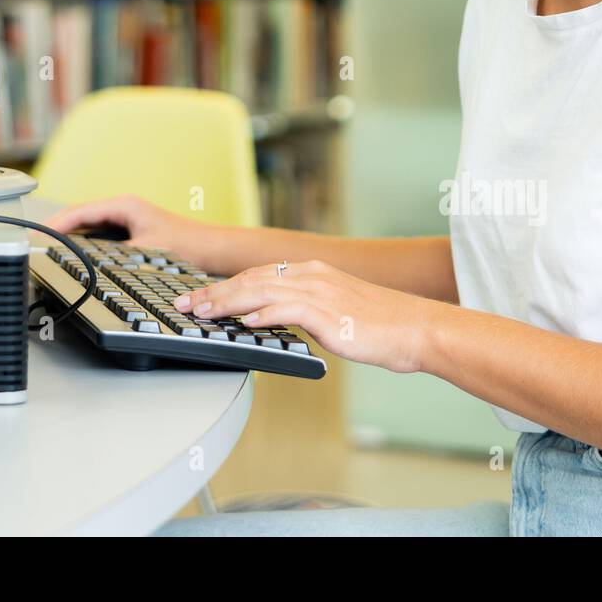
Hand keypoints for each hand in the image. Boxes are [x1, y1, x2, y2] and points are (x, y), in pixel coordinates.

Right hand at [44, 194, 217, 269]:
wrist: (210, 250)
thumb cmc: (186, 245)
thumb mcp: (145, 251)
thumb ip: (115, 256)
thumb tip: (88, 264)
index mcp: (123, 205)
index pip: (80, 212)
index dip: (56, 225)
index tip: (38, 236)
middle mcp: (123, 208)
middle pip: (81, 216)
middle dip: (58, 229)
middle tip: (37, 245)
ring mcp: (127, 219)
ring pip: (89, 226)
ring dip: (70, 236)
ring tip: (49, 250)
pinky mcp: (131, 232)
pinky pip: (99, 234)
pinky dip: (84, 242)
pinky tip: (76, 255)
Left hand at [171, 259, 432, 372]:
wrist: (416, 328)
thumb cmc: (381, 326)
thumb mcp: (335, 313)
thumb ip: (303, 312)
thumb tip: (270, 322)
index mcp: (312, 273)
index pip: (257, 275)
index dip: (225, 285)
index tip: (199, 297)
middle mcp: (312, 275)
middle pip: (252, 279)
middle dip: (214, 292)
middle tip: (185, 304)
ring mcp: (320, 291)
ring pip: (262, 290)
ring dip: (227, 301)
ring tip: (202, 312)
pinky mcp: (329, 311)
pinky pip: (288, 309)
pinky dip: (263, 314)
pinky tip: (243, 322)